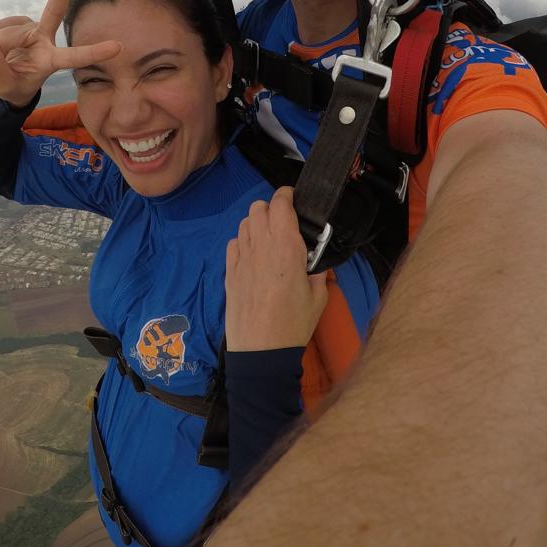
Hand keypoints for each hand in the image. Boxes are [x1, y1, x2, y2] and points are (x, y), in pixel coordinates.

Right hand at [0, 0, 121, 106]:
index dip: (94, 52)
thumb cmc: (13, 86)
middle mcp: (46, 39)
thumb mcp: (3, 85)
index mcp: (52, 60)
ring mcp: (32, 28)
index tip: (118, 46)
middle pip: (55, 8)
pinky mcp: (18, 22)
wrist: (6, 81)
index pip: (74, 56)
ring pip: (9, 32)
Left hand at [225, 187, 328, 350]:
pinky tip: (253, 256)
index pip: (280, 203)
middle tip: (284, 223)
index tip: (294, 201)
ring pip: (244, 222)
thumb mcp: (318, 296)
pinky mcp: (229, 270)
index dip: (287, 196)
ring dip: (257, 223)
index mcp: (285, 247)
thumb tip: (315, 258)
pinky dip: (243, 241)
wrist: (261, 350)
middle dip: (272, 208)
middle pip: (259, 207)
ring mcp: (241, 257)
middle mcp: (260, 245)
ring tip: (269, 239)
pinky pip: (234, 242)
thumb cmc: (293, 324)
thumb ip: (317, 270)